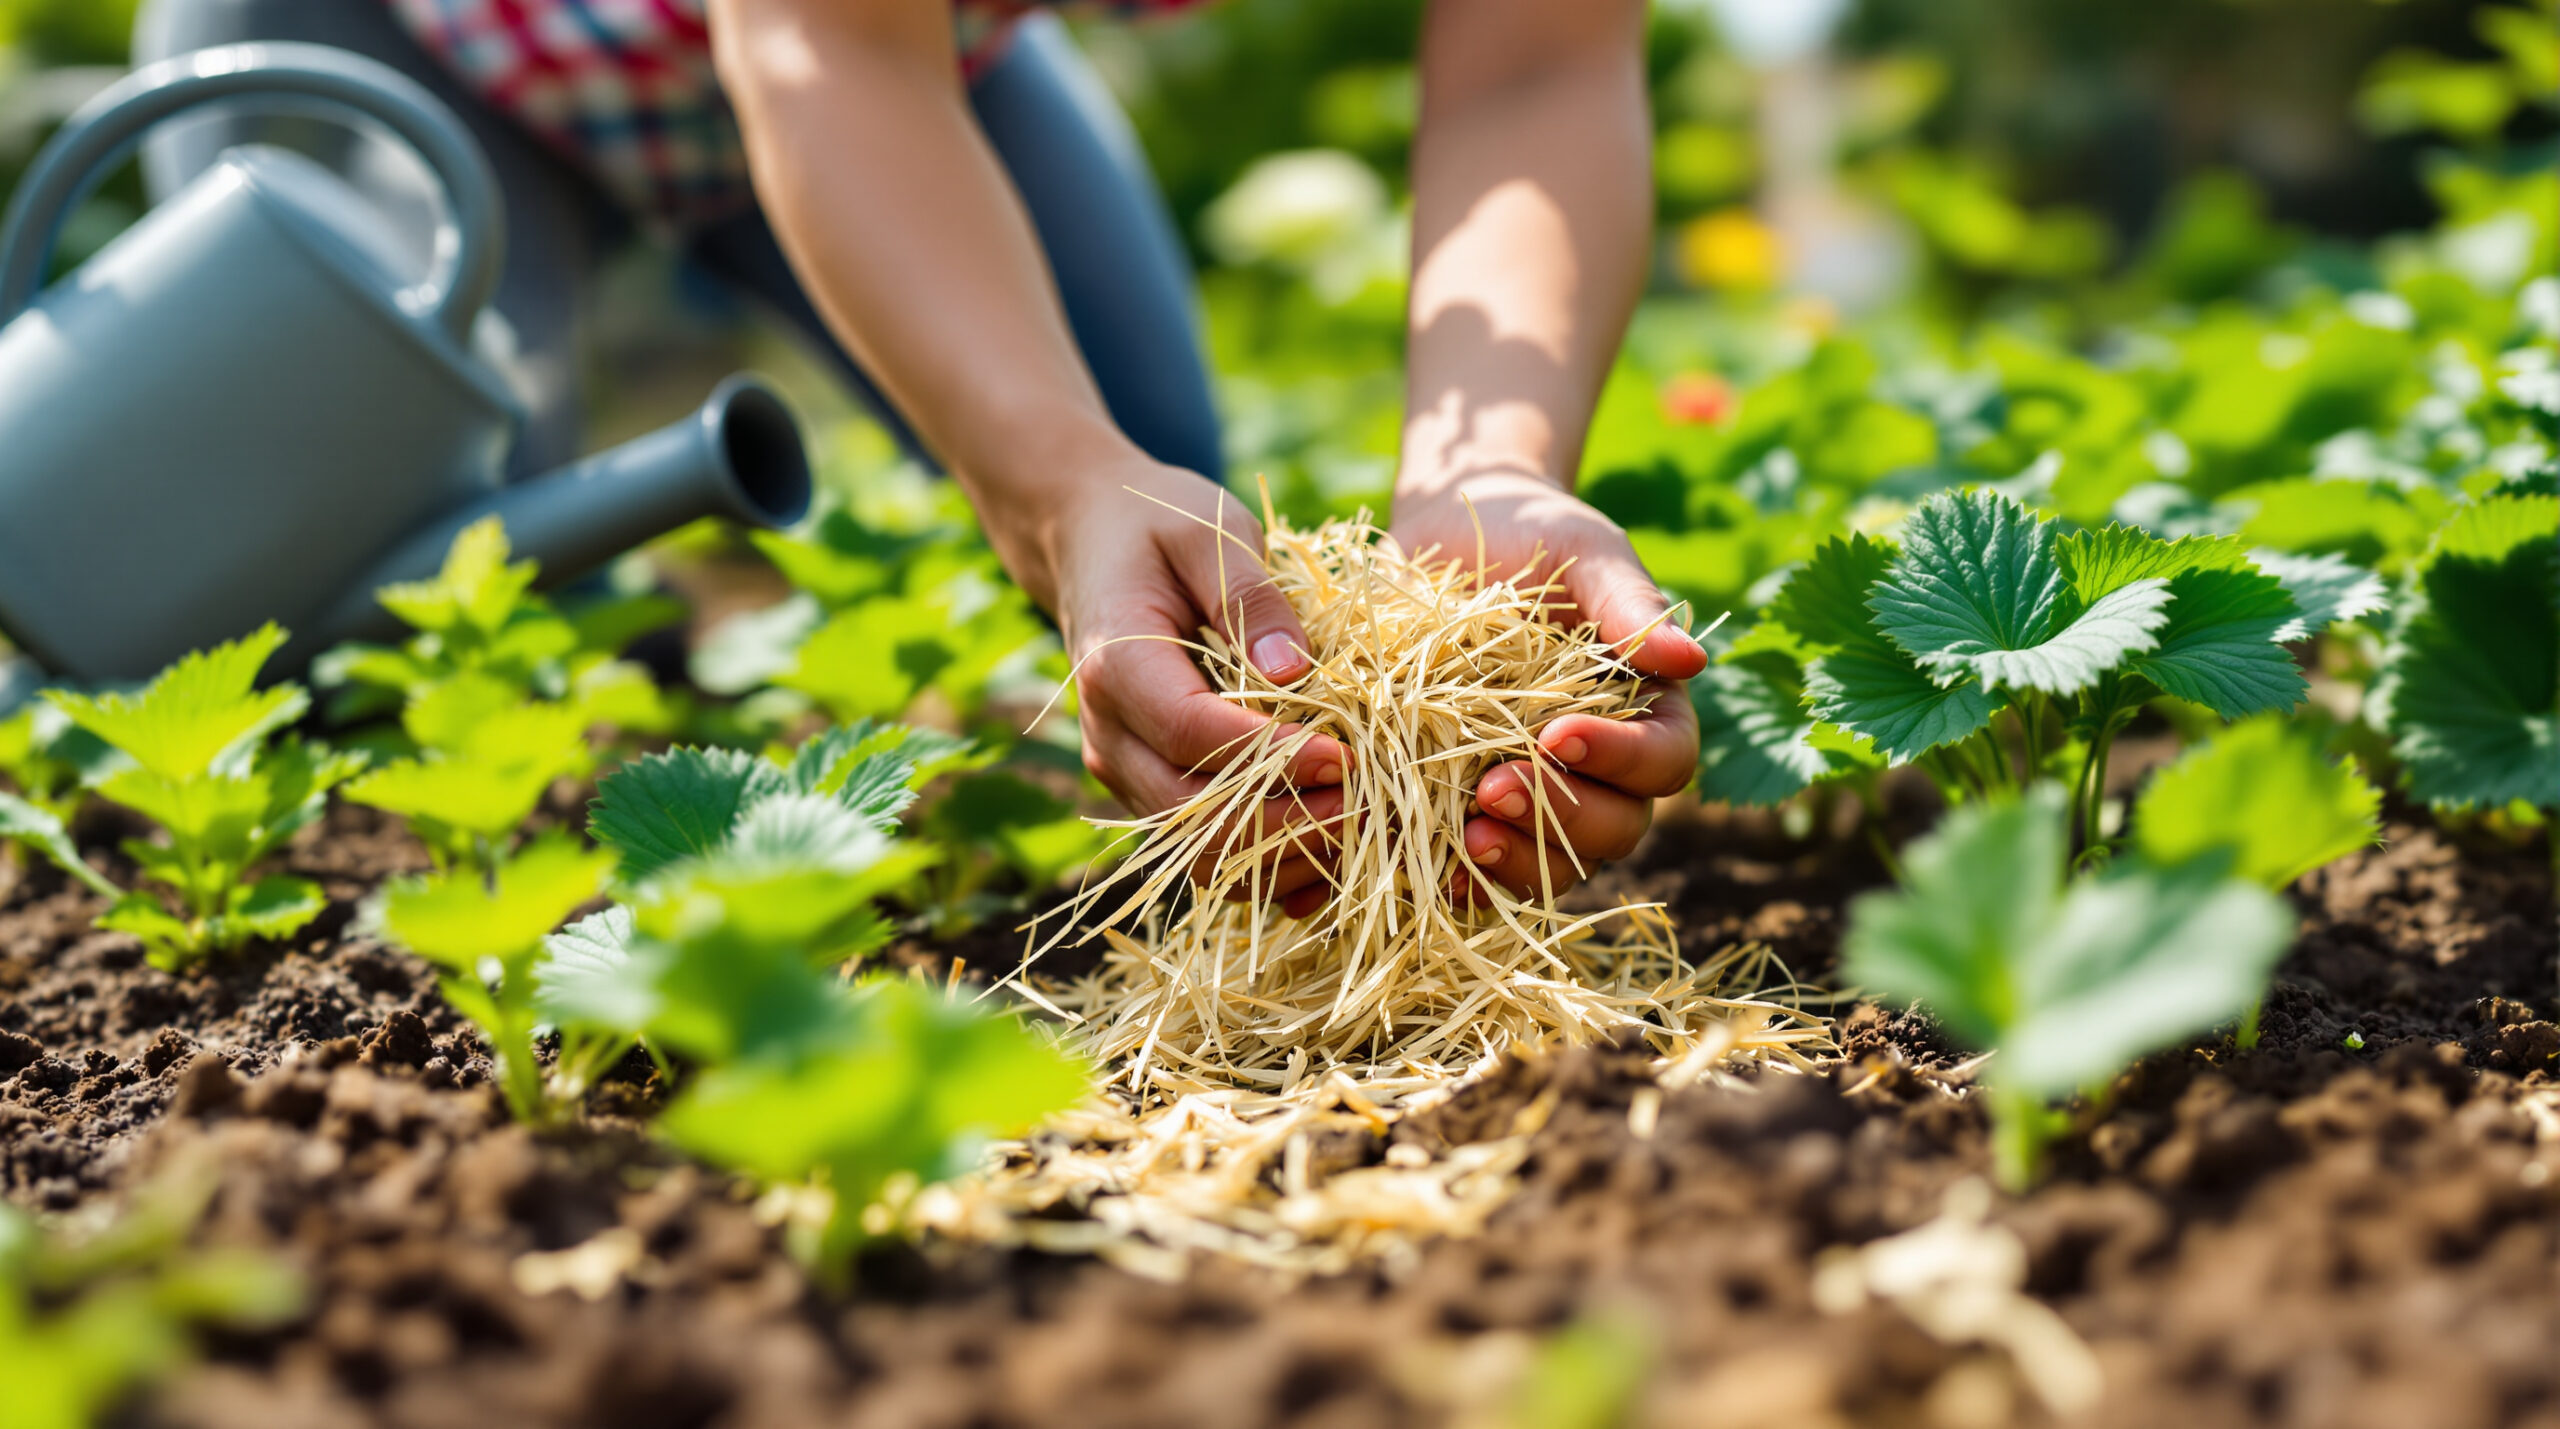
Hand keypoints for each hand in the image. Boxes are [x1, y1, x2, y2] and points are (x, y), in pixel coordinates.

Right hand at [1036, 460, 1348, 882]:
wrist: (1089, 541)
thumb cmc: (1157, 524)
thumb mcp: (1210, 530)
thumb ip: (1251, 596)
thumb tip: (1297, 673)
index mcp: (1116, 666)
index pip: (1194, 736)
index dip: (1273, 757)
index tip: (1348, 756)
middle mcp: (1109, 734)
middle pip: (1193, 816)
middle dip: (1287, 821)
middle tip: (1372, 803)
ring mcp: (1124, 770)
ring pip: (1198, 852)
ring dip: (1282, 854)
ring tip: (1363, 825)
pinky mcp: (1148, 787)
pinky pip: (1206, 852)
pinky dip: (1269, 864)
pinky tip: (1334, 846)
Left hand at [1388, 468, 1705, 901]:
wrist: (1448, 536)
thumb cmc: (1535, 533)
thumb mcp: (1584, 551)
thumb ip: (1630, 602)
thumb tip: (1693, 660)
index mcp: (1647, 710)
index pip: (1664, 761)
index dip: (1621, 761)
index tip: (1558, 734)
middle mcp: (1602, 767)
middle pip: (1615, 827)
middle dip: (1560, 817)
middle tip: (1493, 789)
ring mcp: (1539, 793)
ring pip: (1555, 862)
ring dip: (1516, 859)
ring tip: (1465, 836)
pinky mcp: (1473, 807)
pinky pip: (1484, 868)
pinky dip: (1461, 877)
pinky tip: (1428, 865)